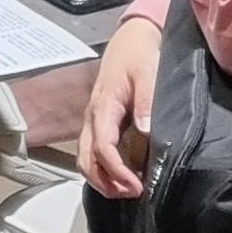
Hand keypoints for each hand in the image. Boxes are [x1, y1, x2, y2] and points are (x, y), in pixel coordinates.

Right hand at [78, 14, 163, 199]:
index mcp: (103, 106)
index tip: (137, 185)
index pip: (101, 147)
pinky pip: (91, 151)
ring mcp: (93, 119)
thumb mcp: (147, 73)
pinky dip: (103, 169)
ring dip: (101, 178)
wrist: (131, 39)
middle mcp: (93, 116)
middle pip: (85, 158)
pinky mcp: (99, 121)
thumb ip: (146, 101)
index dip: (116, 170)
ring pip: (84, 157)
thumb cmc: (138, 55)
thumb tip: (146, 132)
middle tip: (132, 193)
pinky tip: (123, 175)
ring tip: (128, 190)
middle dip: (105, 181)